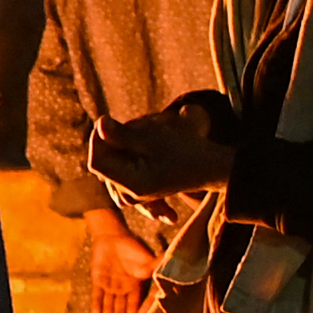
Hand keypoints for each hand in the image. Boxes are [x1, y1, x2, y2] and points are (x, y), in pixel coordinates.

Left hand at [85, 207, 156, 312]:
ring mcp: (111, 285)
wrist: (112, 237)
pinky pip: (97, 295)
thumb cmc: (132, 248)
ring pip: (110, 304)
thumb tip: (170, 265)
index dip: (136, 311)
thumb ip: (155, 265)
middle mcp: (123, 288)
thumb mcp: (145, 258)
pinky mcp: (98, 281)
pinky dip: (96, 305)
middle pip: (122, 307)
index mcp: (135, 285)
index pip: (136, 301)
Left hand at [90, 94, 235, 203]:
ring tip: (146, 133)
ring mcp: (137, 192)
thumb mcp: (155, 137)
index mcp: (133, 184)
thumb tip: (98, 124)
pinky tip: (131, 153)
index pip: (98, 162)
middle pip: (105, 163)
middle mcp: (131, 193)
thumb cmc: (188, 150)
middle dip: (113, 142)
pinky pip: (126, 171)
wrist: (214, 166)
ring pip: (114, 165)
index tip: (107, 119)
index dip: (98, 139)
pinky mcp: (142, 185)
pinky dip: (130, 160)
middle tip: (135, 126)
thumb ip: (123, 135)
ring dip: (122, 147)